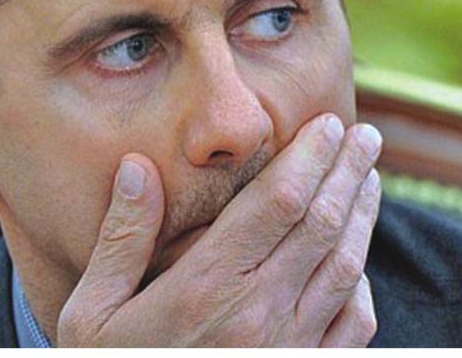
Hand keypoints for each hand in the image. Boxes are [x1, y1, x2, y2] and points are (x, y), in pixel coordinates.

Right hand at [57, 114, 381, 346]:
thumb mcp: (91, 311)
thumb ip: (122, 239)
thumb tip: (138, 169)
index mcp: (207, 286)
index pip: (278, 202)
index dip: (309, 157)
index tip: (328, 125)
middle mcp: (259, 312)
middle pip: (321, 224)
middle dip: (348, 172)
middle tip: (366, 137)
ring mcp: (290, 348)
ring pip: (345, 266)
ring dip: (363, 216)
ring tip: (370, 179)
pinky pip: (354, 323)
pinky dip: (363, 283)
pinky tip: (357, 260)